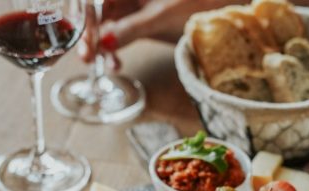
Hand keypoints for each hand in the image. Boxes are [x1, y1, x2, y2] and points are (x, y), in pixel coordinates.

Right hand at [78, 0, 246, 68]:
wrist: (223, 8)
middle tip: (87, 59)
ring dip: (104, 46)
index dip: (87, 22)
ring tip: (109, 66)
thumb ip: (131, 28)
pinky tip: (116, 63)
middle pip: (99, 12)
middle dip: (92, 36)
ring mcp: (135, 5)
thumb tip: (103, 42)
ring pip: (109, 24)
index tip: (84, 43)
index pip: (96, 2)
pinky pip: (121, 33)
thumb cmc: (197, 3)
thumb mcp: (160, 17)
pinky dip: (117, 49)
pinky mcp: (143, 20)